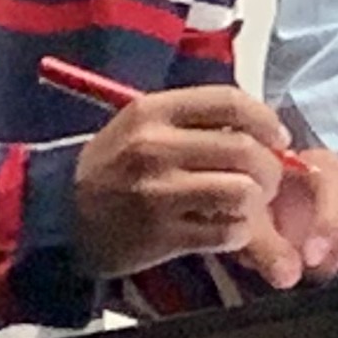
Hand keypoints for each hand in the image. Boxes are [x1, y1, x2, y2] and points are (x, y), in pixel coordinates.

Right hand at [73, 84, 292, 284]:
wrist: (61, 213)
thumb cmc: (112, 165)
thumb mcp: (141, 124)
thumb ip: (194, 120)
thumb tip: (261, 128)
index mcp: (153, 111)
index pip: (230, 102)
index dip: (265, 119)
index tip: (276, 136)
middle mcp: (156, 148)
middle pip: (244, 149)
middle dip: (270, 167)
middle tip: (267, 179)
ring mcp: (159, 194)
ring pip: (242, 192)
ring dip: (257, 201)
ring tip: (248, 204)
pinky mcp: (163, 235)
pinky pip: (226, 232)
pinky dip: (239, 231)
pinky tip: (229, 227)